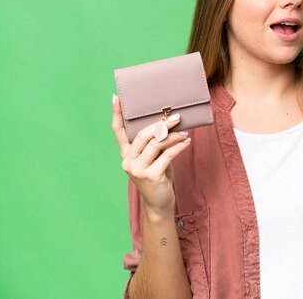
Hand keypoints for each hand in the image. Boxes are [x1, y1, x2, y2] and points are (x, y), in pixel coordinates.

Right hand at [112, 94, 191, 216]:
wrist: (160, 203)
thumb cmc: (159, 177)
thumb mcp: (154, 159)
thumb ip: (156, 144)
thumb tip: (169, 123)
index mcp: (126, 155)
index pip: (117, 131)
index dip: (116, 114)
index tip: (116, 97)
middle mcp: (128, 161)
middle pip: (143, 135)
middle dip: (160, 124)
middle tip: (176, 117)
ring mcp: (137, 170)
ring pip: (156, 144)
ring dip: (173, 135)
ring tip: (185, 131)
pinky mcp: (150, 176)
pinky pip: (167, 155)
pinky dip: (179, 147)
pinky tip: (186, 142)